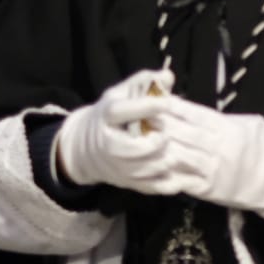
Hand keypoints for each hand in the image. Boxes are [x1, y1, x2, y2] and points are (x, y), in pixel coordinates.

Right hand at [53, 68, 176, 188]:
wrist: (84, 149)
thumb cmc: (110, 117)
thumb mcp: (120, 95)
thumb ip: (143, 83)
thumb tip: (168, 76)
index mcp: (106, 117)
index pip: (121, 111)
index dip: (145, 107)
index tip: (167, 102)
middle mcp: (108, 144)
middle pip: (132, 148)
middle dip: (154, 142)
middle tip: (166, 134)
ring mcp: (117, 166)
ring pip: (142, 169)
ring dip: (161, 162)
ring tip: (172, 153)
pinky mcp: (127, 183)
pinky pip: (150, 187)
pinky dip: (167, 183)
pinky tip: (179, 175)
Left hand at [132, 95, 263, 214]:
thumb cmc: (260, 148)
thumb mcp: (246, 125)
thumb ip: (218, 119)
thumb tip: (190, 110)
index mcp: (225, 127)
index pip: (193, 113)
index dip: (171, 106)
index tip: (152, 99)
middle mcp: (216, 146)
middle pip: (181, 132)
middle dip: (157, 124)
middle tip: (135, 117)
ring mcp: (210, 169)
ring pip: (177, 156)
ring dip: (155, 149)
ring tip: (136, 142)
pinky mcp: (207, 189)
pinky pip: (181, 182)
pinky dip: (163, 176)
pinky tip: (147, 171)